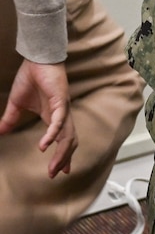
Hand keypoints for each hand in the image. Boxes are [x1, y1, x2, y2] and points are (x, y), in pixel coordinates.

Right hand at [0, 59, 76, 177]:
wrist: (37, 59)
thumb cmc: (31, 78)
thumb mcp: (17, 103)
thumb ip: (10, 118)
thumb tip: (0, 132)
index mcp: (53, 116)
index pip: (62, 139)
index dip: (63, 155)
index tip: (59, 171)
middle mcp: (61, 115)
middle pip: (69, 141)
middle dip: (64, 159)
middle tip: (56, 174)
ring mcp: (63, 109)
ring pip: (67, 135)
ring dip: (61, 152)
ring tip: (54, 168)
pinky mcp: (60, 101)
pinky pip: (59, 121)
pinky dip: (52, 135)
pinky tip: (44, 146)